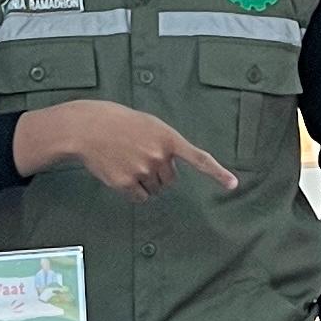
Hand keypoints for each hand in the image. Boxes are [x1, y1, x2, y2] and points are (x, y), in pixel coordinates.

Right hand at [12, 100, 237, 197]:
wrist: (88, 128)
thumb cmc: (119, 122)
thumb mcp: (149, 124)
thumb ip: (165, 143)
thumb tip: (170, 168)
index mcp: (168, 137)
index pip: (199, 158)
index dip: (217, 173)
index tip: (233, 185)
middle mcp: (159, 156)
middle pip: (170, 180)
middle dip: (159, 173)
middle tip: (140, 157)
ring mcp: (143, 171)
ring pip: (155, 189)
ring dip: (145, 181)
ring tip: (127, 161)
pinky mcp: (126, 184)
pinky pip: (139, 197)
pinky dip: (133, 191)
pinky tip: (120, 174)